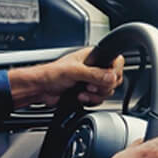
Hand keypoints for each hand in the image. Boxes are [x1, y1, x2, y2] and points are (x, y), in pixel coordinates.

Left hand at [8, 47, 124, 107]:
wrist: (40, 89)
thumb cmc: (50, 74)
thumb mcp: (74, 71)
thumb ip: (94, 74)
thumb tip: (111, 77)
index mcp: (93, 57)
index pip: (116, 62)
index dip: (113, 72)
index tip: (105, 78)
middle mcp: (94, 68)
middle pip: (114, 80)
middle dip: (102, 87)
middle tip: (89, 86)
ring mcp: (91, 82)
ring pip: (107, 92)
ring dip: (94, 96)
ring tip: (82, 92)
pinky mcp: (88, 94)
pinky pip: (98, 100)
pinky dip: (90, 101)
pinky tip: (79, 97)